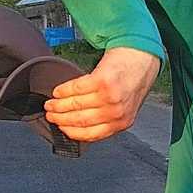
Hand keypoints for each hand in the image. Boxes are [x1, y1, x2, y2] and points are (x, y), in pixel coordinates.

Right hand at [44, 46, 160, 141]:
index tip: (60, 127)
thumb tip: (79, 124)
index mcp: (121, 123)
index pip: (90, 134)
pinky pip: (76, 89)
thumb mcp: (125, 107)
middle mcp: (116, 112)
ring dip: (58, 105)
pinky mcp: (102, 81)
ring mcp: (109, 97)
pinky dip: (63, 90)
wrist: (142, 58)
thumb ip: (107, 118)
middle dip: (60, 118)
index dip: (70, 132)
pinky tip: (58, 91)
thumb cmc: (132, 81)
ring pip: (75, 105)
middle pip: (80, 120)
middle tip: (50, 115)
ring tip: (50, 104)